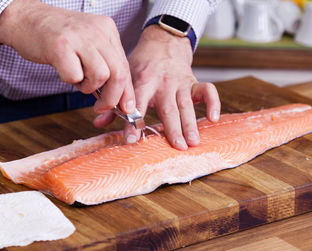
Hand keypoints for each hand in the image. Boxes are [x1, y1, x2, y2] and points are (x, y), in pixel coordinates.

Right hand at [0, 0, 135, 113]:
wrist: (26, 19)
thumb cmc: (57, 38)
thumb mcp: (88, 46)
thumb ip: (104, 65)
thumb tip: (118, 98)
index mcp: (107, 30)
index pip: (125, 66)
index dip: (126, 92)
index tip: (126, 108)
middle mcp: (97, 31)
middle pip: (119, 74)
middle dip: (112, 98)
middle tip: (100, 106)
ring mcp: (79, 37)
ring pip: (100, 76)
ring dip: (87, 87)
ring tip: (76, 78)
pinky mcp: (60, 45)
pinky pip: (75, 76)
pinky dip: (69, 80)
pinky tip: (63, 70)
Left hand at [95, 25, 219, 149]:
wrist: (163, 42)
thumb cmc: (142, 65)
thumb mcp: (126, 77)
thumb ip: (113, 101)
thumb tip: (97, 123)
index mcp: (143, 81)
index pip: (138, 104)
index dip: (134, 122)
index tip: (132, 140)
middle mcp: (163, 83)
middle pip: (168, 108)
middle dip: (173, 128)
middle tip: (178, 147)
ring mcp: (180, 82)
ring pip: (187, 105)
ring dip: (191, 124)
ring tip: (194, 142)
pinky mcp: (193, 81)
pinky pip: (207, 90)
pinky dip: (213, 103)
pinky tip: (213, 119)